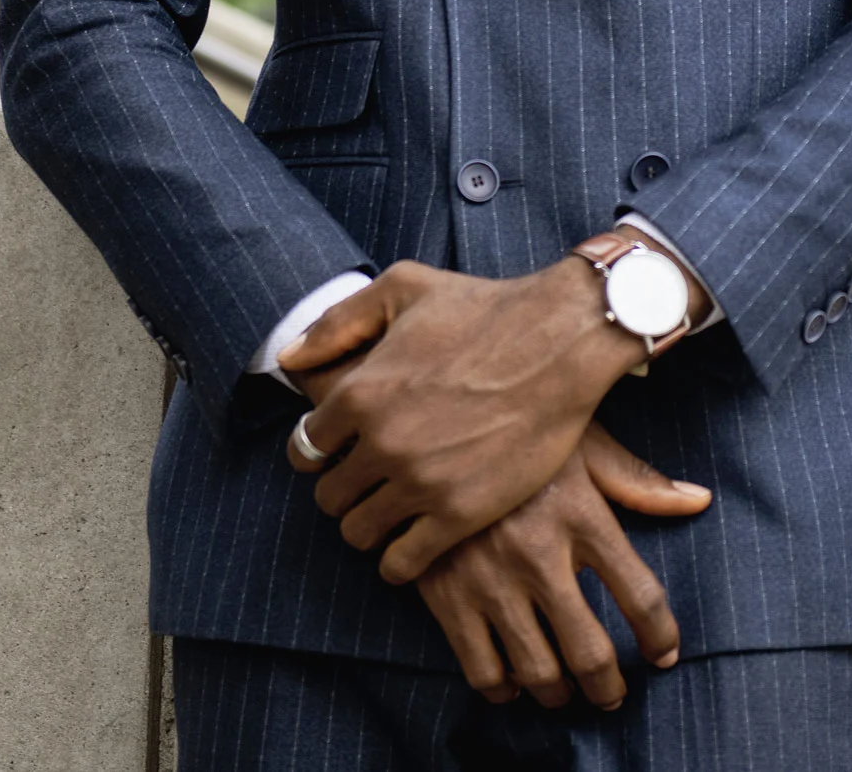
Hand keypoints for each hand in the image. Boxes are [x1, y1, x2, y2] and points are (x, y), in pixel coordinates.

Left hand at [281, 256, 645, 582]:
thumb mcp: (404, 288)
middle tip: (369, 480)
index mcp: (361, 391)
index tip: (340, 450)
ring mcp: (420, 482)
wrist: (561, 341)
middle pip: (329, 497)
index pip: (305, 448)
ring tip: (390, 509)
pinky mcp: (459, 514)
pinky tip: (413, 540)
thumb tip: (290, 359)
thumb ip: (339, 322)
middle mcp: (382, 442)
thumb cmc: (485, 307)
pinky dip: (398, 561)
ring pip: (359, 533)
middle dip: (343, 489)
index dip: (318, 452)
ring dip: (368, 525)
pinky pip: (403, 563)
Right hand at [417, 423, 710, 711]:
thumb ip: (637, 481)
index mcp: (581, 514)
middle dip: (609, 687)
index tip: (664, 654)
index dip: (661, 636)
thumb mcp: (580, 442)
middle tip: (613, 694)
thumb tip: (699, 501)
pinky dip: (503, 689)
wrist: (429, 420)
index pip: (641, 596)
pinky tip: (512, 680)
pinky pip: (482, 670)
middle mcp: (539, 554)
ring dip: (559, 694)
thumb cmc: (518, 430)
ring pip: (539, 672)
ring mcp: (490, 578)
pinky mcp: (445, 594)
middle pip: (591, 653)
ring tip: (565, 690)